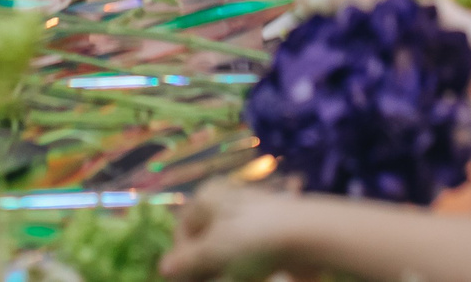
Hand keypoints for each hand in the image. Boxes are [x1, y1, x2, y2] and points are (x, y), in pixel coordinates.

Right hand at [163, 183, 306, 279]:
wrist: (307, 235)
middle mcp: (226, 200)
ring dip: (225, 268)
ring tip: (234, 275)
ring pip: (227, 247)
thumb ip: (186, 261)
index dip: (181, 258)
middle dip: (204, 265)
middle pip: (205, 238)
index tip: (184, 279)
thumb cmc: (250, 238)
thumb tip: (164, 267)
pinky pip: (249, 250)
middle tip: (210, 279)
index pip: (183, 230)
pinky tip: (254, 274)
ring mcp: (250, 214)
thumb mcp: (212, 252)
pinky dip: (246, 265)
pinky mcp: (270, 229)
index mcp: (207, 198)